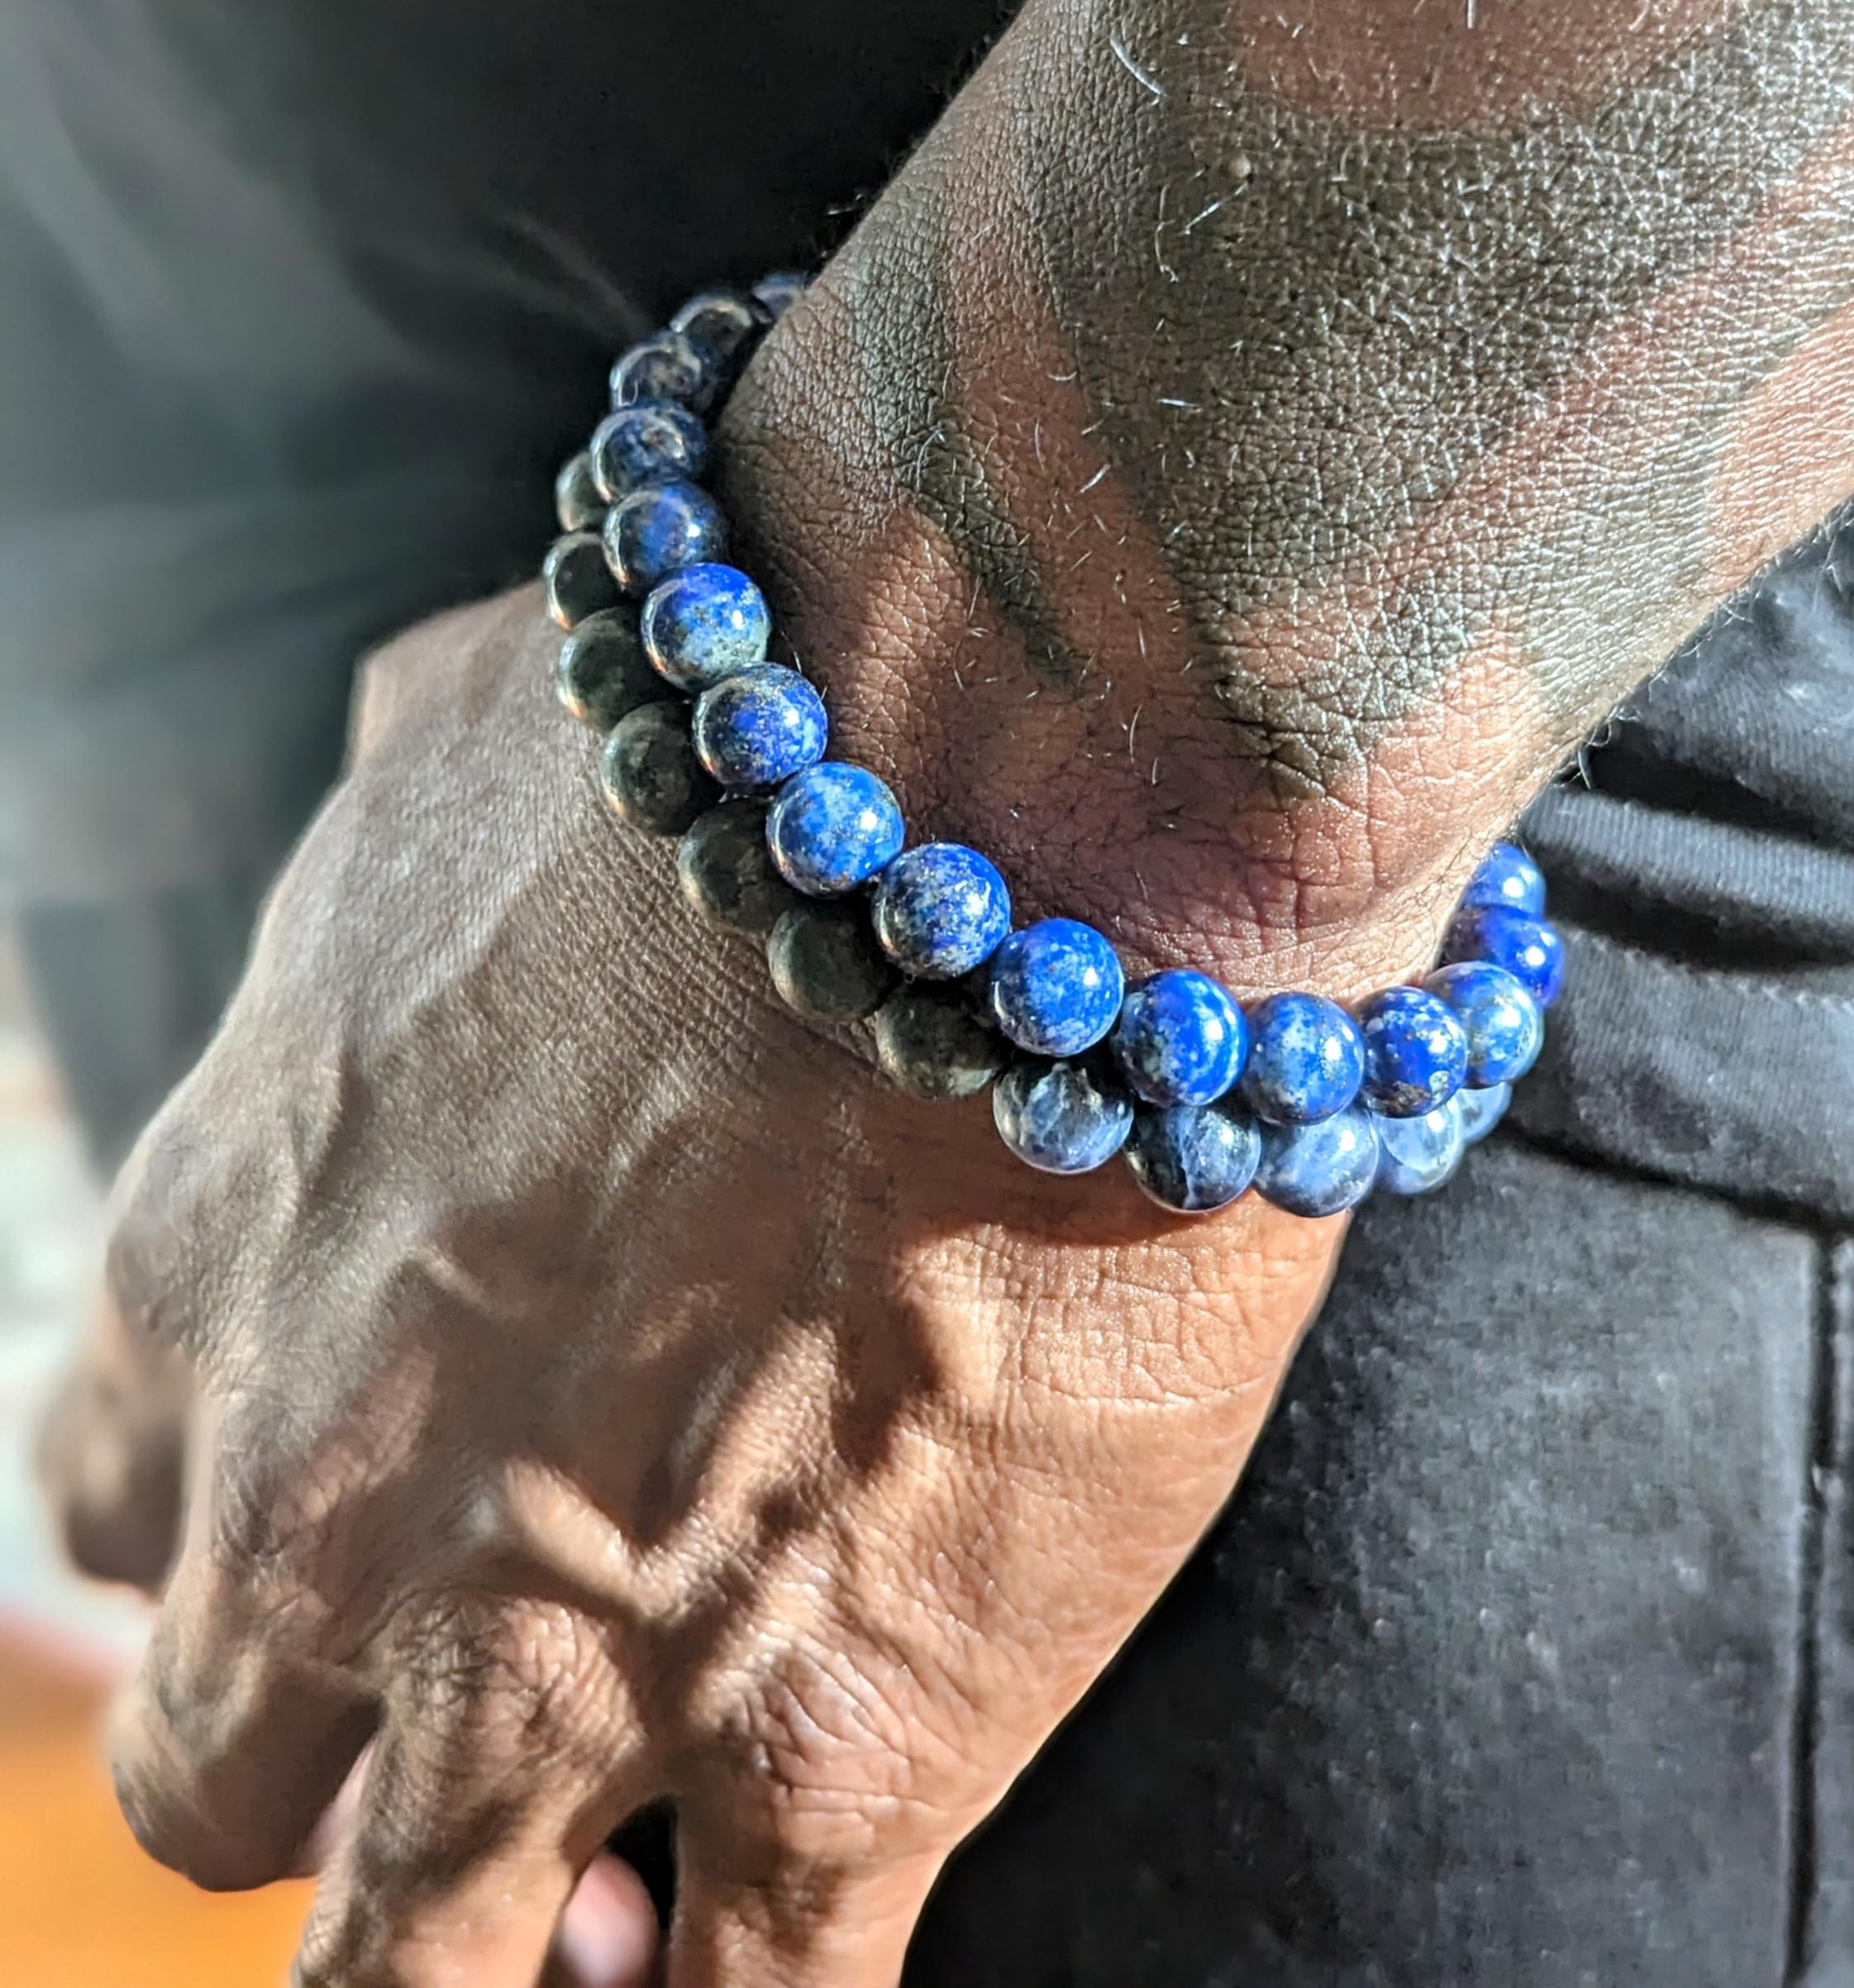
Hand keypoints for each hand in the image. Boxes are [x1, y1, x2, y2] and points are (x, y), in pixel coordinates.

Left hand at [42, 583, 1361, 1986]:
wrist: (996, 805)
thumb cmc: (746, 725)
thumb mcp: (454, 743)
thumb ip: (377, 835)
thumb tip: (403, 817)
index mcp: (230, 1257)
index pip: (122, 1501)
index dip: (232, 1539)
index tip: (359, 1524)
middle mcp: (333, 1509)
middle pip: (220, 1779)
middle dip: (343, 1760)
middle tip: (497, 1703)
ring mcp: (559, 1672)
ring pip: (410, 1984)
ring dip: (500, 1950)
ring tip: (615, 1899)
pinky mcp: (836, 1758)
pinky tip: (794, 1926)